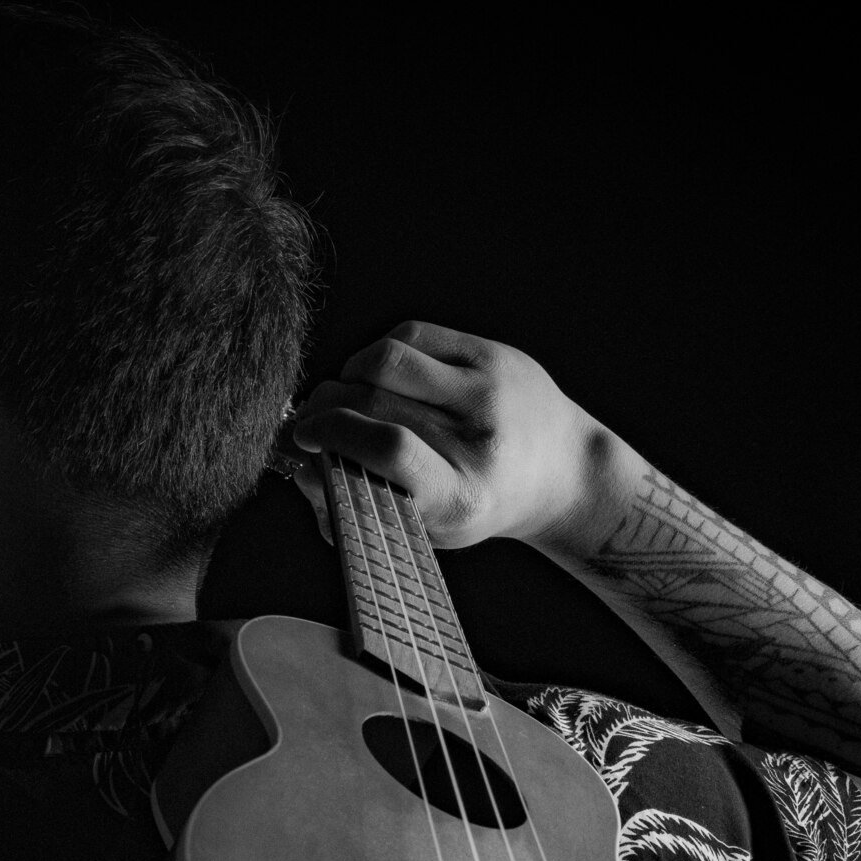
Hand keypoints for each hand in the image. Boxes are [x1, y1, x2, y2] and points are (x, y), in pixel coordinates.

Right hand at [289, 321, 614, 550]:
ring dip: (346, 375)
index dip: (336, 435)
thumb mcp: (422, 525)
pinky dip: (377, 353)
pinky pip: (410, 336)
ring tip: (342, 396)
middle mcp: (482, 440)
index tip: (306, 439)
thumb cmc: (475, 503)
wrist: (561, 471)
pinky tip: (375, 375)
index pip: (389, 449)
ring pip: (386, 360)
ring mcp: (491, 390)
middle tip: (310, 420)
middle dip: (326, 407)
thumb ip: (355, 505)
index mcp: (463, 496)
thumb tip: (299, 463)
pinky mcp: (494, 354)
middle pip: (375, 403)